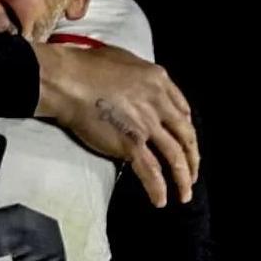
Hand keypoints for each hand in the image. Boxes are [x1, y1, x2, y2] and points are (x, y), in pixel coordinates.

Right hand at [33, 43, 198, 207]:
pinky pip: (150, 171)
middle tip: (193, 172)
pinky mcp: (130, 144)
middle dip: (192, 157)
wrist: (68, 80)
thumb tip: (139, 86)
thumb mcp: (124, 59)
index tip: (185, 141)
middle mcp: (158, 103)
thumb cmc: (86, 66)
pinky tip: (160, 200)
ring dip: (183, 178)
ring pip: (174, 156)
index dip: (186, 129)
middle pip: (185, 135)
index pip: (182, 109)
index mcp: (158, 81)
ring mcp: (146, 125)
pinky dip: (157, 188)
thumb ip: (140, 75)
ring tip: (184, 194)